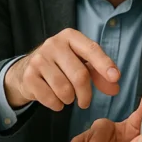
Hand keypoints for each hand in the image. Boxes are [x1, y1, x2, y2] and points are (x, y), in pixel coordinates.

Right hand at [4, 28, 119, 109]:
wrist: (26, 70)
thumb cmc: (61, 65)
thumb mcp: (80, 63)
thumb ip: (99, 73)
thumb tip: (114, 88)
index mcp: (70, 36)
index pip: (91, 50)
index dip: (104, 64)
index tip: (115, 77)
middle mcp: (53, 44)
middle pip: (79, 75)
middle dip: (86, 94)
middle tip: (85, 102)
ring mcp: (39, 59)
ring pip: (65, 90)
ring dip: (69, 99)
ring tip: (67, 97)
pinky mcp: (29, 75)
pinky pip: (50, 98)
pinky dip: (57, 105)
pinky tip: (55, 100)